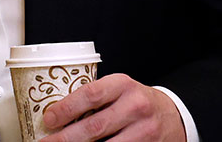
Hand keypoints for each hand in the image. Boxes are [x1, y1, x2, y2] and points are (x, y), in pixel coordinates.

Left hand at [40, 73, 185, 140]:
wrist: (173, 114)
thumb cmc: (136, 100)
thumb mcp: (119, 89)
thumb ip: (96, 98)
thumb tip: (59, 112)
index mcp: (122, 84)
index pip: (90, 94)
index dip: (67, 108)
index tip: (49, 118)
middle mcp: (135, 106)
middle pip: (95, 126)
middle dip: (67, 137)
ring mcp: (144, 130)